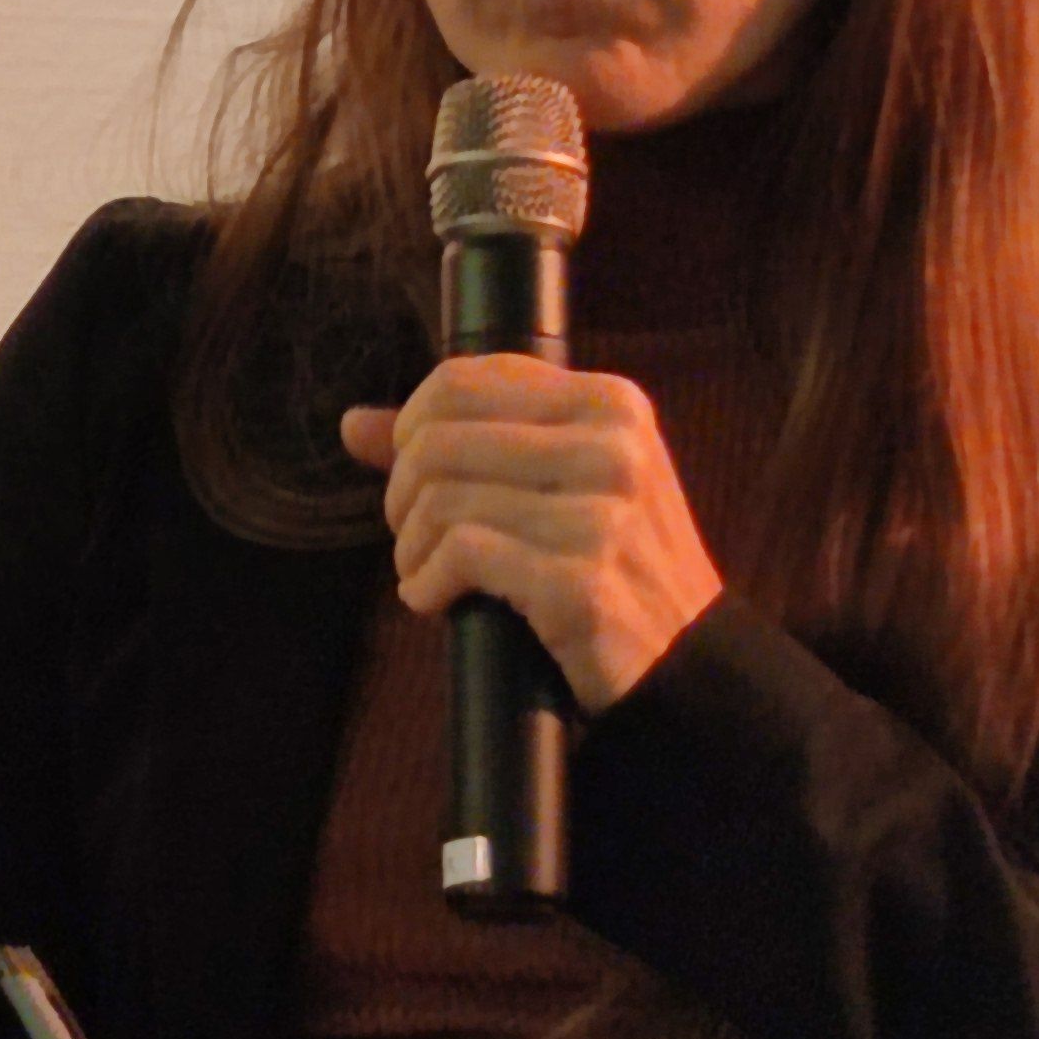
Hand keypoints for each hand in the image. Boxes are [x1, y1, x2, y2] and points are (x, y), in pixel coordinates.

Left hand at [339, 357, 723, 707]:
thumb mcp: (555, 481)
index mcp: (608, 404)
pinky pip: (458, 556)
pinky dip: (425, 584)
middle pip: (436, 441)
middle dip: (402, 495)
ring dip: (410, 549)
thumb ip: (460, 442)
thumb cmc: (609, 561)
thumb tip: (353, 423)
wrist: (686, 658)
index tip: (414, 472)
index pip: (461, 380)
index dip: (410, 427)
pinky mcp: (580, 581)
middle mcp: (612, 448)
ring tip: (425, 572)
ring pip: (440, 500)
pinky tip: (435, 598)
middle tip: (414, 535)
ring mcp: (602, 514)